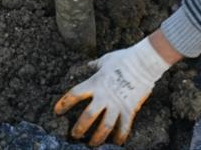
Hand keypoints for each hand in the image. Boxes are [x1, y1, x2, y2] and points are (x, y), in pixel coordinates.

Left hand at [54, 39, 171, 146]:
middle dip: (79, 128)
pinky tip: (117, 143)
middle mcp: (103, 96)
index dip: (64, 104)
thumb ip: (95, 66)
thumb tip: (89, 65)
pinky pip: (124, 127)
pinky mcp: (130, 109)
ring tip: (92, 144)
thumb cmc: (123, 58)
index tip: (57, 111)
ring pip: (104, 126)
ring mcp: (117, 104)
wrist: (143, 62)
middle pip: (87, 116)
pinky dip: (120, 136)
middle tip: (74, 135)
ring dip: (97, 137)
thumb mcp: (104, 60)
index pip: (74, 94)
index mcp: (95, 83)